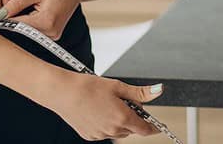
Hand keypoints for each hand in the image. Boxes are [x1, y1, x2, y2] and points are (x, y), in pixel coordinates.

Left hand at [0, 0, 83, 39]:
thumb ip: (15, 3)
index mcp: (46, 22)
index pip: (16, 24)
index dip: (1, 17)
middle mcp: (50, 33)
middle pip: (20, 28)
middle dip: (9, 15)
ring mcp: (52, 36)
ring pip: (25, 29)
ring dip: (17, 17)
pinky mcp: (52, 34)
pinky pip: (32, 29)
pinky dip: (26, 19)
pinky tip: (26, 8)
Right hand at [47, 70, 164, 139]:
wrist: (63, 92)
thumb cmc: (89, 87)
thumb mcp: (118, 86)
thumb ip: (140, 93)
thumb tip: (158, 91)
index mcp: (122, 117)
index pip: (144, 129)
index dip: (153, 127)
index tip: (158, 125)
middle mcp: (112, 130)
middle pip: (131, 128)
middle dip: (132, 117)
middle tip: (124, 100)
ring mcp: (100, 135)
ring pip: (118, 131)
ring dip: (119, 121)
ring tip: (107, 102)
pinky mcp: (89, 136)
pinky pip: (104, 132)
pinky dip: (106, 124)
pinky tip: (98, 110)